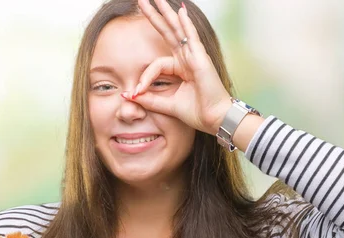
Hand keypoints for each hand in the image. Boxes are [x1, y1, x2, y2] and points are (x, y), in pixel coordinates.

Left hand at [128, 0, 231, 134]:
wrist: (215, 119)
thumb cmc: (198, 112)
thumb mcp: (167, 105)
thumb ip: (149, 99)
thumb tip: (128, 95)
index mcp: (181, 68)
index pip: (156, 64)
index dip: (144, 77)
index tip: (136, 92)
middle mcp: (188, 59)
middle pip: (168, 33)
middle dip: (155, 16)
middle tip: (142, 0)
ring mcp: (195, 57)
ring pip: (178, 31)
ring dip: (167, 14)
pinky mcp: (201, 60)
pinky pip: (191, 38)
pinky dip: (186, 25)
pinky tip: (179, 11)